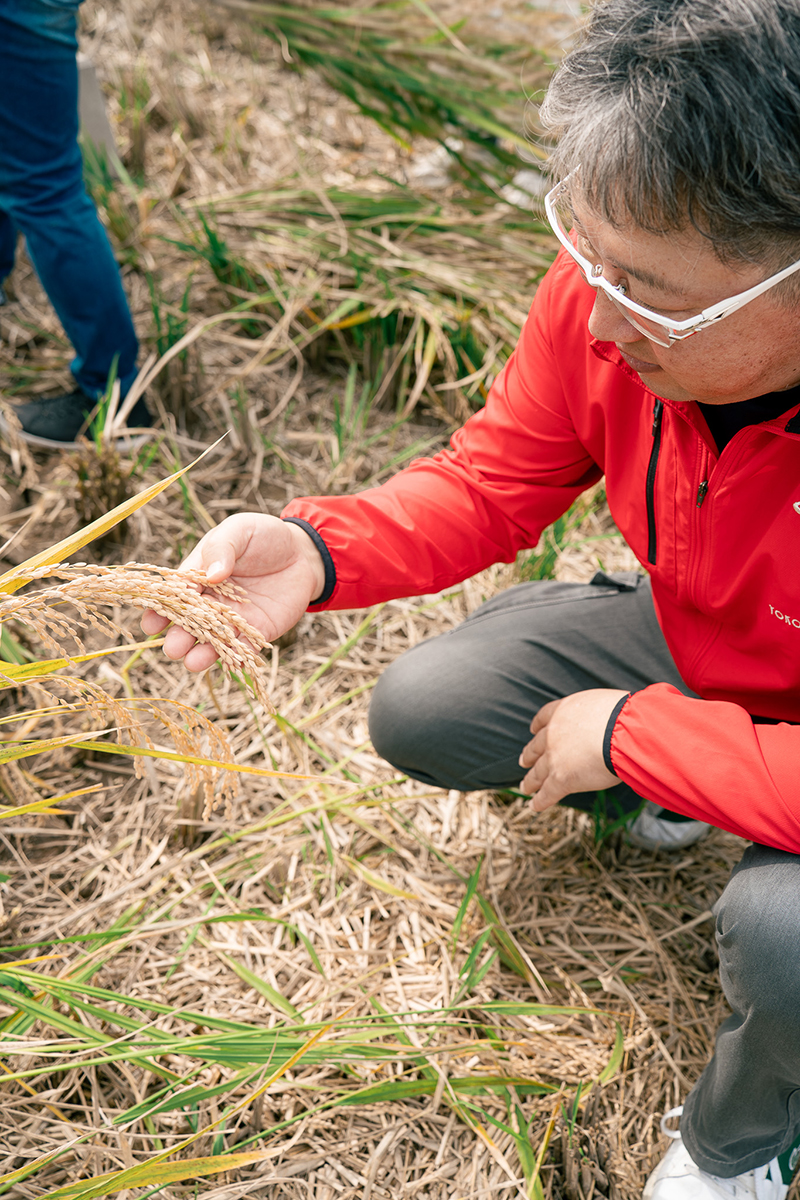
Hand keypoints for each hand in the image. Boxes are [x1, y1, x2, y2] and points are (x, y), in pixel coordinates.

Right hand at [141, 515, 325, 671]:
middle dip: (179, 637)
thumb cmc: (262, 536)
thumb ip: (223, 548)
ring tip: (193, 662)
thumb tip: (212, 575)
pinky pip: (245, 648)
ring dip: (203, 653)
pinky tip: (232, 665)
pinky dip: (238, 657)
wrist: (301, 553)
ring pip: (214, 641)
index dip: (161, 609)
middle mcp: (211, 603)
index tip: (151, 623)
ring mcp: (233, 620)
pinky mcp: (257, 632)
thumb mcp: (239, 531)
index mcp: (197, 577)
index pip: (175, 596)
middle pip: (190, 624)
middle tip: (173, 648)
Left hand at [518, 689, 627, 811]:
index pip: (544, 716)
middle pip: (536, 746)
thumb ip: (595, 714)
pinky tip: (535, 805)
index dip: (538, 725)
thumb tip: (608, 722)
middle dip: (530, 755)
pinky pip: (547, 793)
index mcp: (563, 711)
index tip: (534, 730)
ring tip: (525, 787)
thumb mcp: (604, 704)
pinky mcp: (562, 779)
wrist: (621, 733)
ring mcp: (554, 757)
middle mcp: (553, 733)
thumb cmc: (622, 716)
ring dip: (531, 781)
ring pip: (538, 772)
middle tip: (524, 761)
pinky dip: (540, 801)